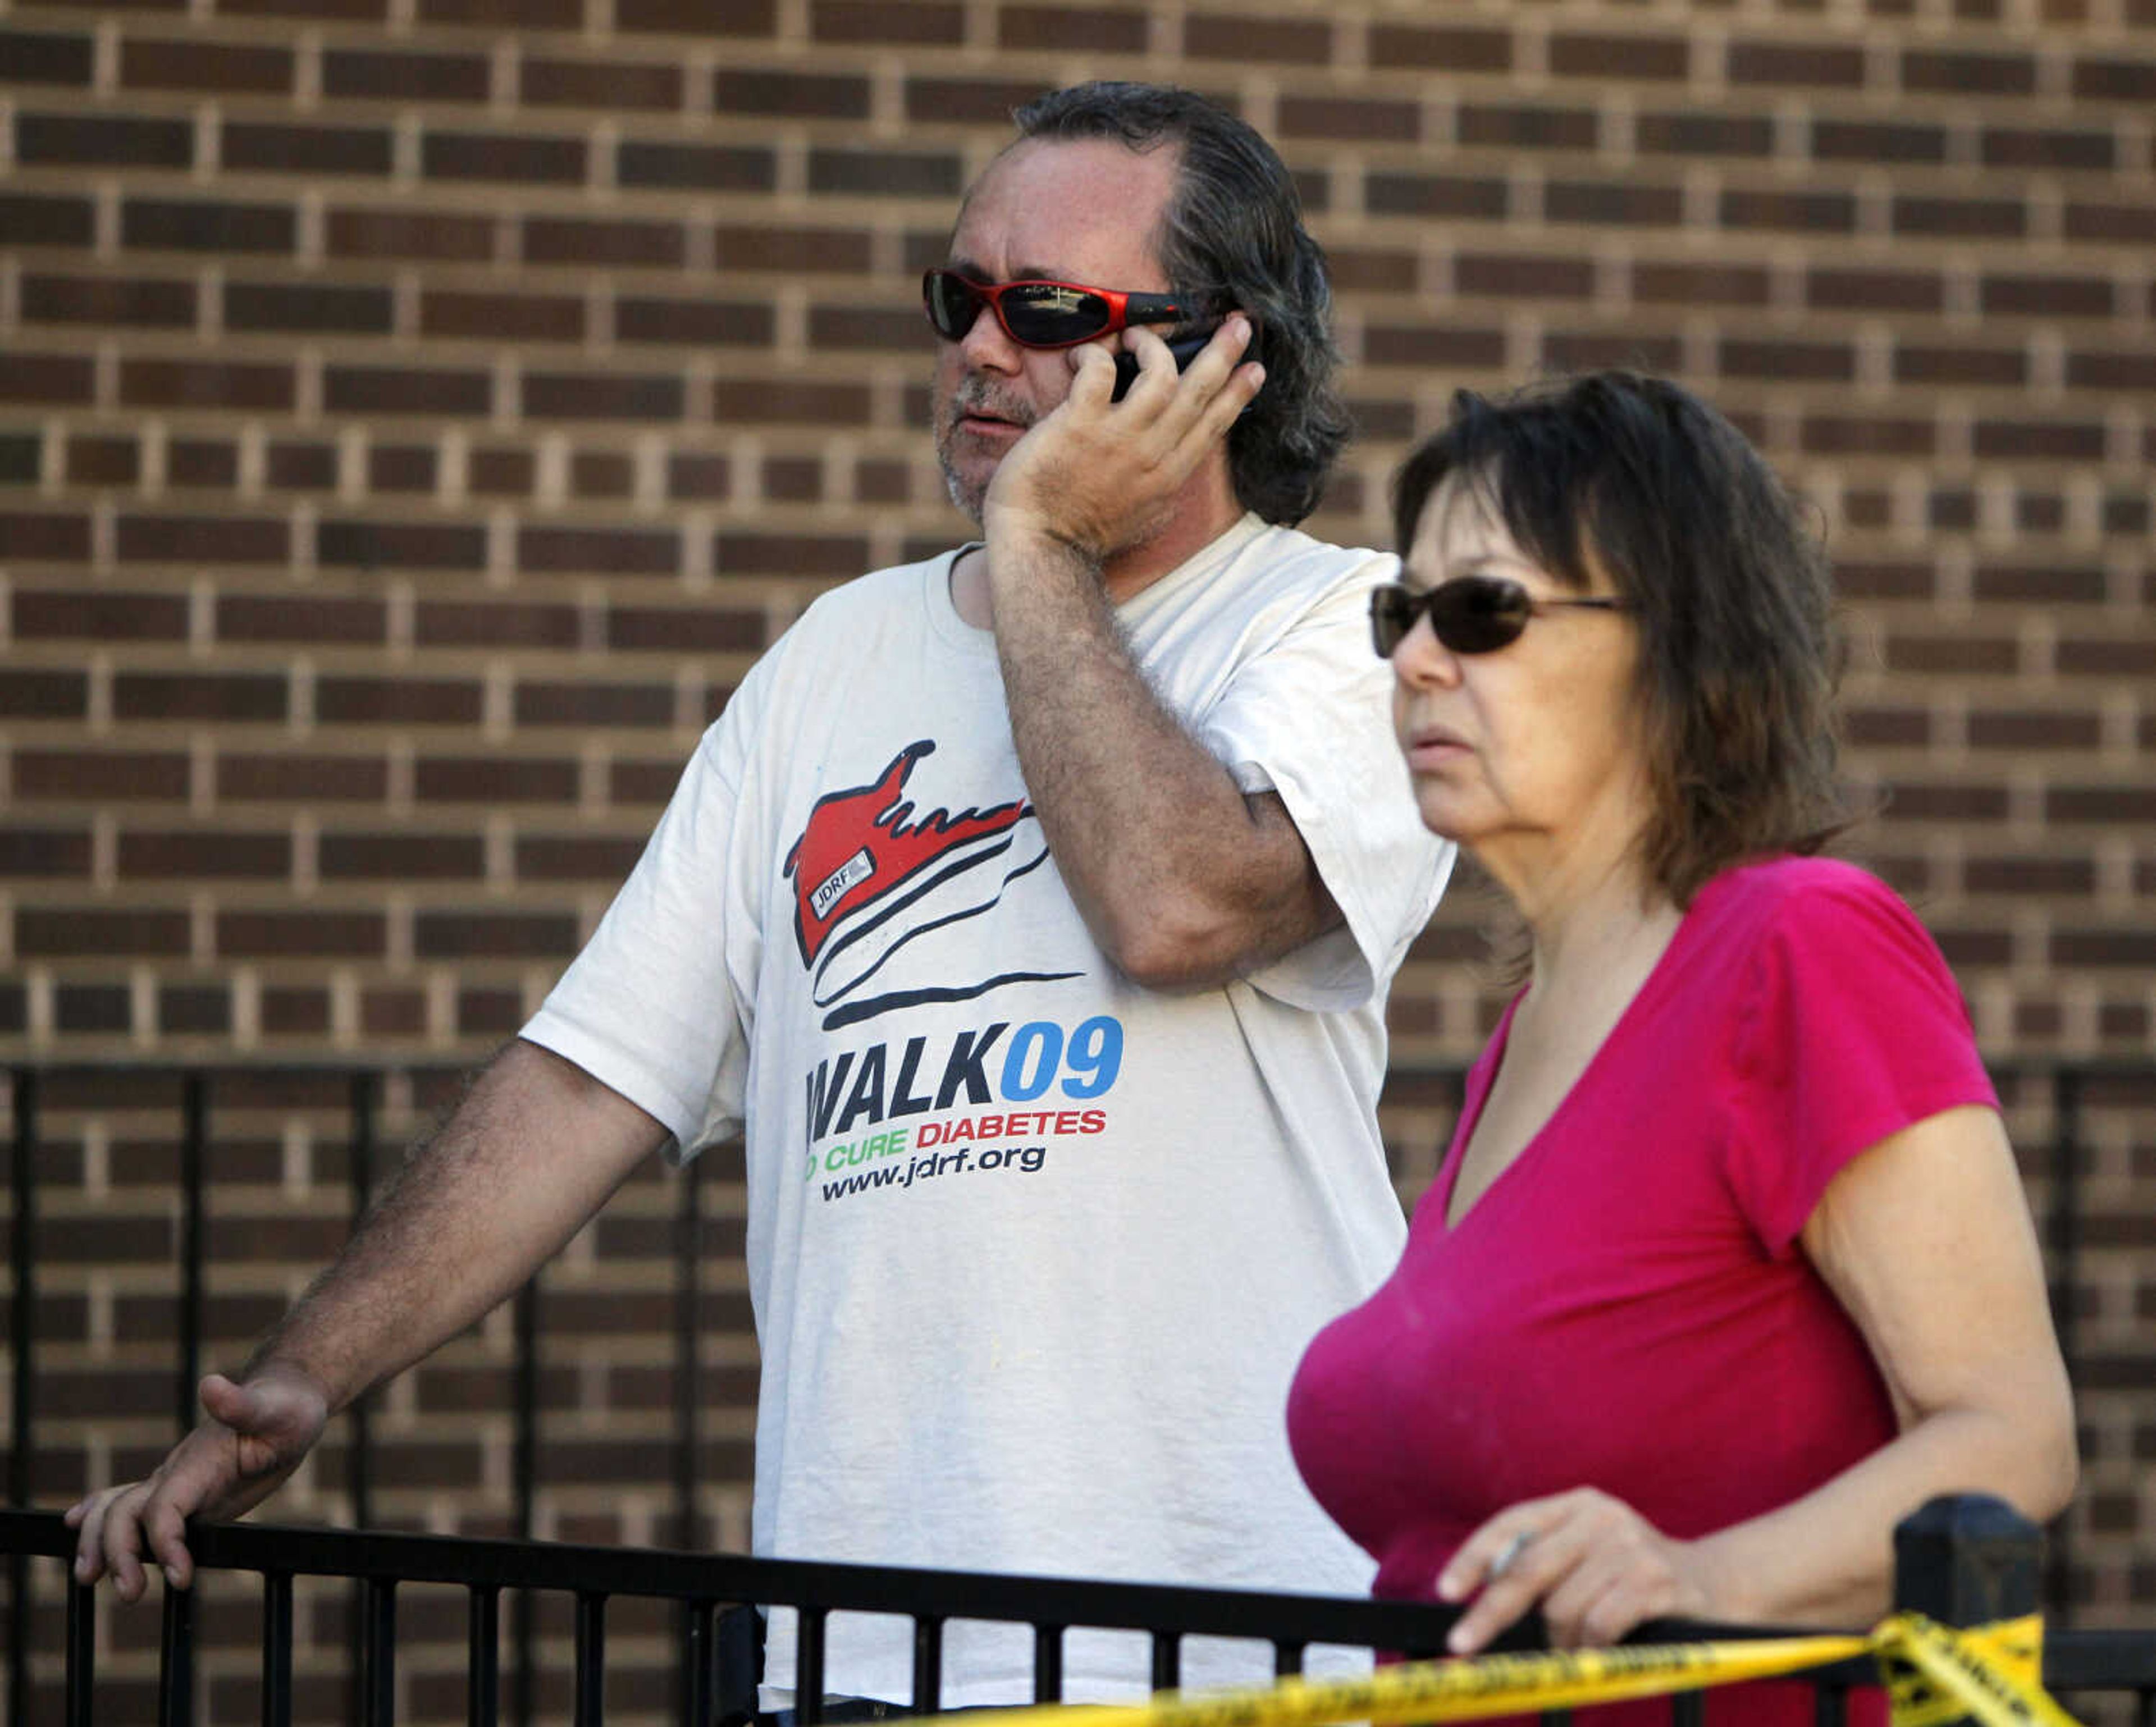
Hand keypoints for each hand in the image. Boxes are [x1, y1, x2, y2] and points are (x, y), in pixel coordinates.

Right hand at [64, 1364, 328, 1597]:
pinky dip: (99, 1515)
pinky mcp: (184, 1493)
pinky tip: (76, 1526)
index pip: (164, 1508)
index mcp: (196, 1462)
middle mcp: (176, 1473)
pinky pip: (132, 1505)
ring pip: (118, 1511)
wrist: (285, 1398)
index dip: (164, 1542)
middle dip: (119, 1554)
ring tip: (89, 1579)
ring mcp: (175, 1483)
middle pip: (126, 1514)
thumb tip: (210, 1385)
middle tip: (131, 1594)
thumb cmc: (286, 1407)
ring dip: (98, 1543)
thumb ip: (241, 1404)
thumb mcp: (274, 1410)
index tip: (180, 1577)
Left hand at [982, 315, 1262, 564]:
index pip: (1213, 426)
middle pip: (1199, 392)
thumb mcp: (1141, 517)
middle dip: (1223, 353)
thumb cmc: (1082, 535)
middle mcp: (1152, 454)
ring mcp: (1118, 438)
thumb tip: (1174, 465)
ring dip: (1154, 345)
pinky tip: (1083, 353)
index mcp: (1169, 476)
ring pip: (1161, 375)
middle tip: (1239, 323)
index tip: (1256, 369)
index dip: (1237, 394)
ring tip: (1138, 335)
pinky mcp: (1080, 424)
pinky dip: (1095, 353)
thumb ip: (1160, 488)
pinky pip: (1100, 370)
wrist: (1040, 549)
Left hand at [1438, 1488, 1722, 1654]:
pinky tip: (1598, 1652)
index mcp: (1577, 1504)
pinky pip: (1599, 1625)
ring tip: (1575, 1648)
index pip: (1511, 1524)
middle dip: (1490, 1612)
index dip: (1473, 1557)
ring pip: (1562, 1607)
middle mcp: (1600, 1517)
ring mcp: (1630, 1546)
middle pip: (1528, 1569)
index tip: (1446, 1591)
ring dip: (1559, 1642)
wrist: (1719, 1584)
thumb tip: (1481, 1596)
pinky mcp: (1657, 1580)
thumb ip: (1544, 1562)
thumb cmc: (1635, 1578)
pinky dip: (1590, 1649)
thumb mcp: (1589, 1554)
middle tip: (1462, 1646)